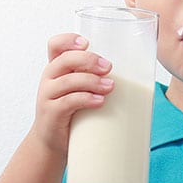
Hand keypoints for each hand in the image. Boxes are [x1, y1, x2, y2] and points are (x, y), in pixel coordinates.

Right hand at [29, 33, 113, 156]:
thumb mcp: (77, 89)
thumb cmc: (71, 111)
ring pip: (68, 81)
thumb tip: (134, 71)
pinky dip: (86, 99)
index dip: (68, 40)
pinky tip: (99, 101)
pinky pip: (67, 102)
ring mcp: (47, 96)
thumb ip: (93, 77)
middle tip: (108, 67)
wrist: (52, 142)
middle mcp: (49, 79)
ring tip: (110, 86)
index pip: (55, 45)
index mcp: (56, 68)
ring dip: (92, 81)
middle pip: (65, 60)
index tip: (87, 43)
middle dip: (88, 60)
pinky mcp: (51, 113)